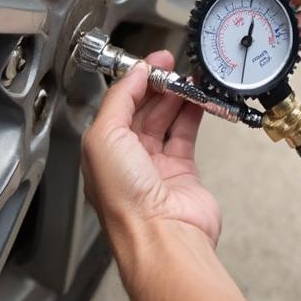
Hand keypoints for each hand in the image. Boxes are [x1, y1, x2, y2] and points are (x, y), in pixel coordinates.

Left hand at [82, 50, 220, 246]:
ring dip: (177, 97)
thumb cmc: (127, 202)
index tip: (151, 63)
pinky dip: (193, 114)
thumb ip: (120, 99)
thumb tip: (135, 74)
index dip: (134, 81)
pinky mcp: (183, 172)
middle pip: (143, 110)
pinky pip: (187, 134)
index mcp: (102, 151)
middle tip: (172, 67)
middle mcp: (127, 159)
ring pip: (166, 119)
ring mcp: (156, 166)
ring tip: (188, 79)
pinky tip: (198, 99)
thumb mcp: (105, 137)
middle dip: (157, 85)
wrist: (164, 236)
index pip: (117, 105)